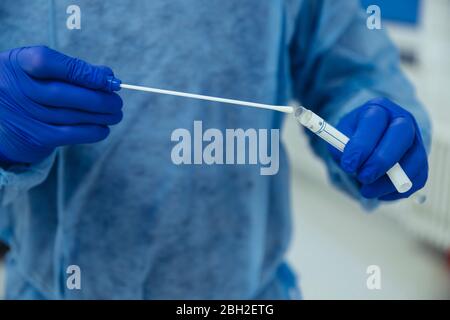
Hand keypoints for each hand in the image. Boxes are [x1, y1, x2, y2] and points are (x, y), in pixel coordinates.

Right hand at [0, 46, 122, 163]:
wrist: (1, 114)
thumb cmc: (30, 84)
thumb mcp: (40, 68)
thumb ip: (71, 68)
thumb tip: (108, 76)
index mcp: (18, 64)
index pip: (47, 62)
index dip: (81, 71)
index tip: (107, 77)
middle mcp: (16, 89)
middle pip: (62, 94)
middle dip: (97, 98)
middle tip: (117, 101)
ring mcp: (24, 115)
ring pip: (69, 116)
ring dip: (100, 116)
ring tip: (116, 113)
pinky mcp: (34, 136)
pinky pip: (68, 135)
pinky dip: (91, 132)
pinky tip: (104, 128)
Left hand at [329, 98, 427, 200]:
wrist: (367, 143)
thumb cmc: (352, 139)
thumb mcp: (339, 139)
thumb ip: (342, 149)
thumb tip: (351, 164)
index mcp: (378, 109)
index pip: (374, 121)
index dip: (362, 145)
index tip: (348, 165)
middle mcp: (402, 120)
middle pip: (401, 135)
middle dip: (381, 161)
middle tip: (363, 178)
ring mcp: (415, 140)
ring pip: (413, 161)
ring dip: (389, 182)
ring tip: (367, 190)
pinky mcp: (421, 160)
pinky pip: (417, 179)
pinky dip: (397, 190)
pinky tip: (379, 191)